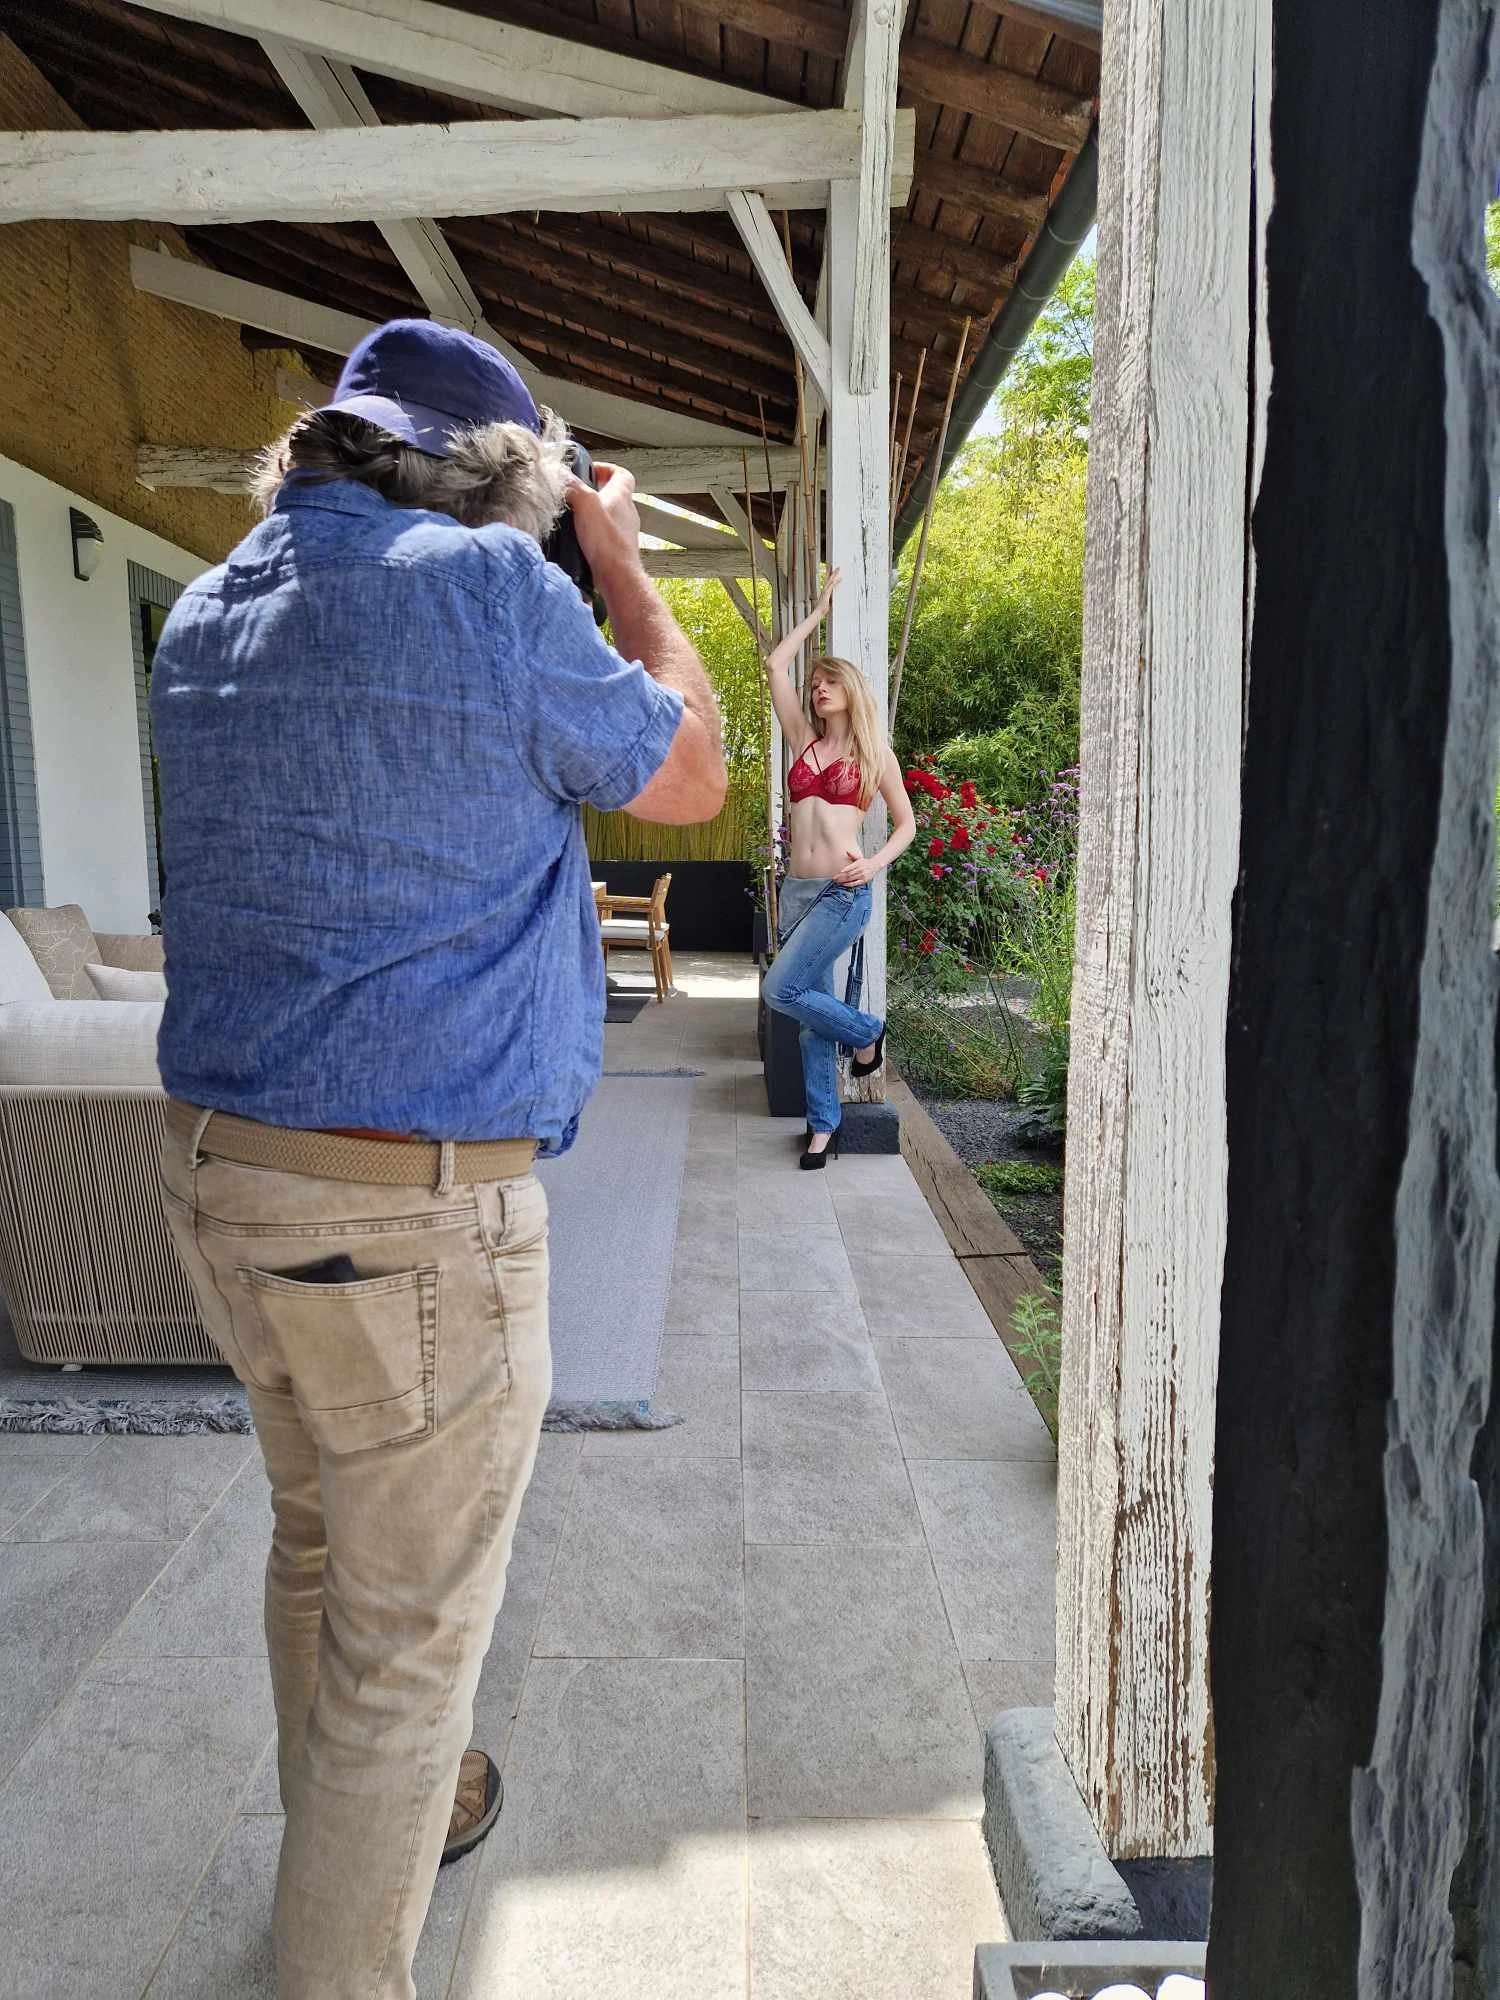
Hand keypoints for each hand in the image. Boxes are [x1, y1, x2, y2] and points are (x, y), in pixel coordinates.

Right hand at [565, 459, 641, 589]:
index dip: (606, 468)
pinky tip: (580, 537)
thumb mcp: (585, 504)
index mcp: (622, 495)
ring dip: (593, 512)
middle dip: (595, 491)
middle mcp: (626, 512)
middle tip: (577, 493)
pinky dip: (593, 532)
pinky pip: (605, 534)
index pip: (621, 473)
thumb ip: (573, 487)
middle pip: (613, 494)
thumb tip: (562, 477)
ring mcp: (623, 531)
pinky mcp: (616, 547)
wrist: (616, 575)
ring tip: (575, 515)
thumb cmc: (607, 541)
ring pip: (609, 514)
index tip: (590, 470)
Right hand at [814, 565, 842, 619]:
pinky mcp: (827, 593)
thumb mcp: (828, 602)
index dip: (829, 574)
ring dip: (834, 574)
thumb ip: (831, 599)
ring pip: (830, 580)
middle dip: (831, 571)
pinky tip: (840, 578)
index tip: (831, 569)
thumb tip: (834, 598)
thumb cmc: (823, 609)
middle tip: (833, 565)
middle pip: (828, 578)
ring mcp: (825, 590)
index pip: (827, 581)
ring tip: (838, 568)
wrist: (818, 612)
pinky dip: (836, 582)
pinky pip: (832, 586)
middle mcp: (824, 589)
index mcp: (824, 590)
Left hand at [835, 847, 875, 887]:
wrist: (875, 865)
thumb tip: (847, 851)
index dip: (844, 870)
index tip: (839, 872)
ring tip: (837, 881)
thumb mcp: (859, 858)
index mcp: (858, 863)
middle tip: (834, 878)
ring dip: (843, 880)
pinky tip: (844, 884)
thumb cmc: (865, 862)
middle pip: (849, 874)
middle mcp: (860, 869)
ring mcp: (862, 875)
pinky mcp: (864, 880)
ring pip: (851, 879)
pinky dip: (849, 884)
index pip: (850, 867)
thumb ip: (852, 855)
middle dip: (841, 876)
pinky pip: (855, 883)